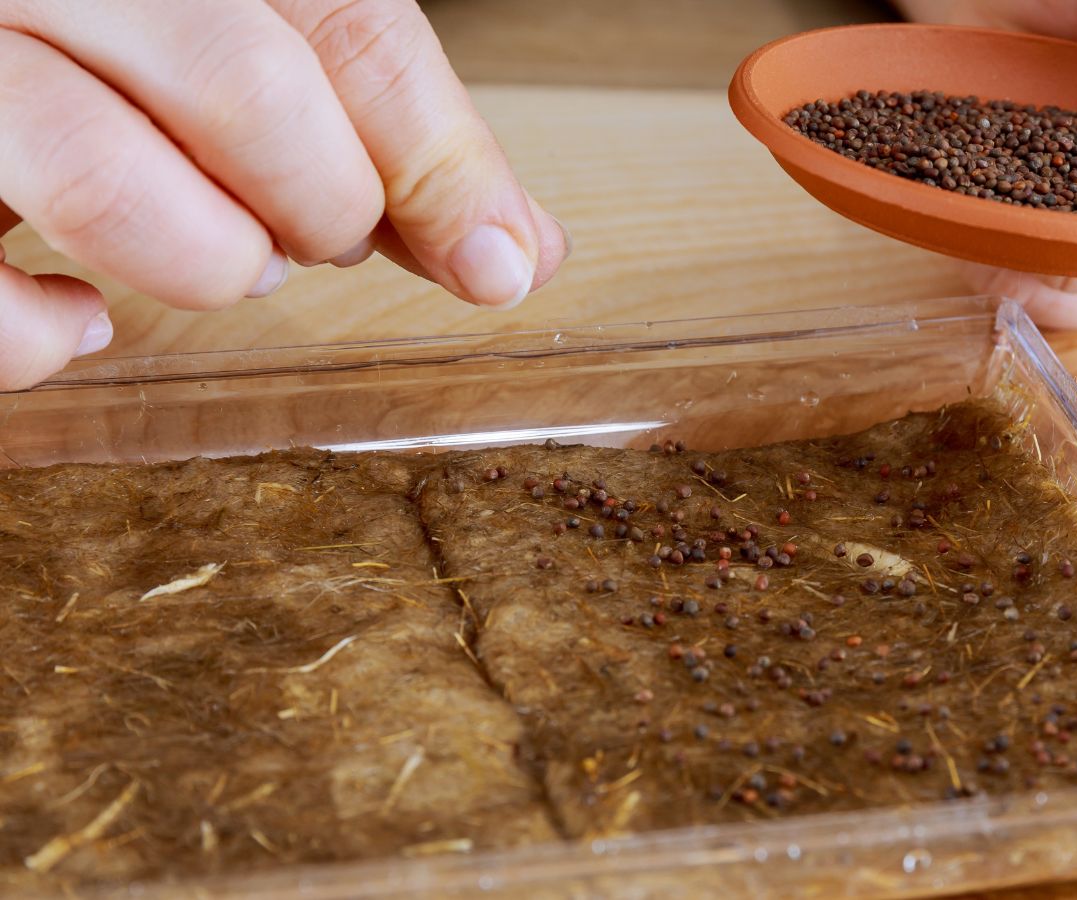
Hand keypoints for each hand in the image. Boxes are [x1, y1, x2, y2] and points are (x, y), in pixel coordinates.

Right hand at [0, 0, 568, 389]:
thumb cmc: (97, 50)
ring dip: (212, 260)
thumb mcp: (230, 47)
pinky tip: (81, 318)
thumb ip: (368, 126)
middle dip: (326, 206)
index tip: (500, 262)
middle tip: (321, 236)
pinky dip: (45, 334)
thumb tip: (517, 249)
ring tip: (226, 259)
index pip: (349, 23)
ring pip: (109, 180)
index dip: (442, 158)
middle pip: (253, 93)